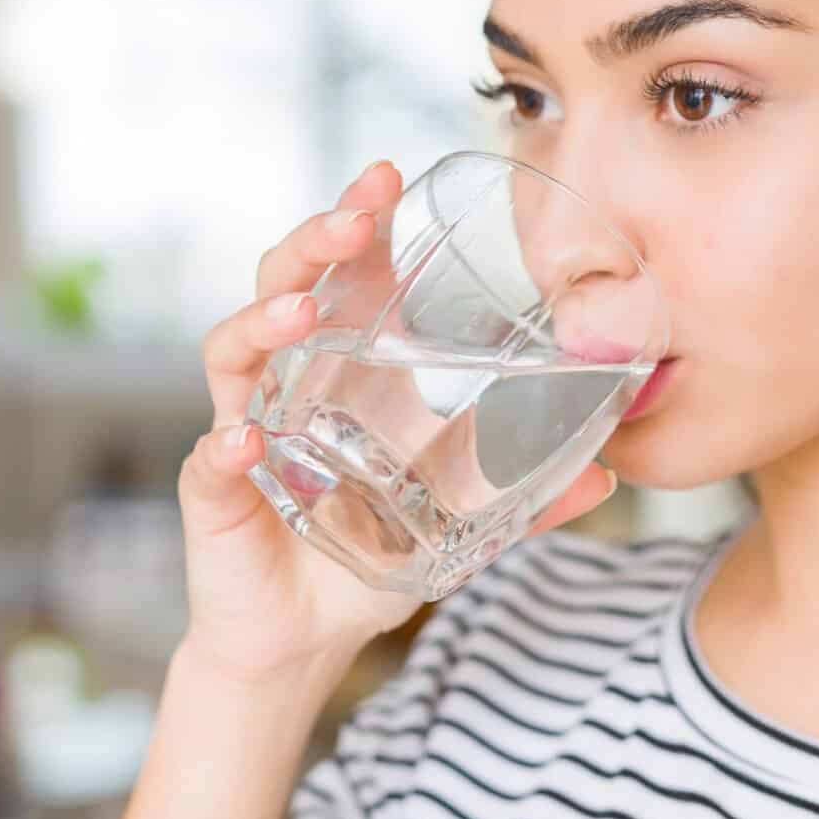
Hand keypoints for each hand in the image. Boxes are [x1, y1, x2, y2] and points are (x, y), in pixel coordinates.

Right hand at [177, 159, 617, 680]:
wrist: (301, 642)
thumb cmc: (365, 560)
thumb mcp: (458, 525)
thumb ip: (526, 498)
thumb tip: (609, 475)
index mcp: (340, 374)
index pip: (342, 278)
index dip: (358, 223)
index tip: (387, 177)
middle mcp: (284, 387)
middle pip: (282, 287)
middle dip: (314, 243)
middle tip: (354, 218)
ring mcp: (244, 432)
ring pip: (233, 354)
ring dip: (264, 324)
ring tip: (302, 314)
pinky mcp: (216, 496)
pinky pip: (210, 462)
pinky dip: (224, 450)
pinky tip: (244, 443)